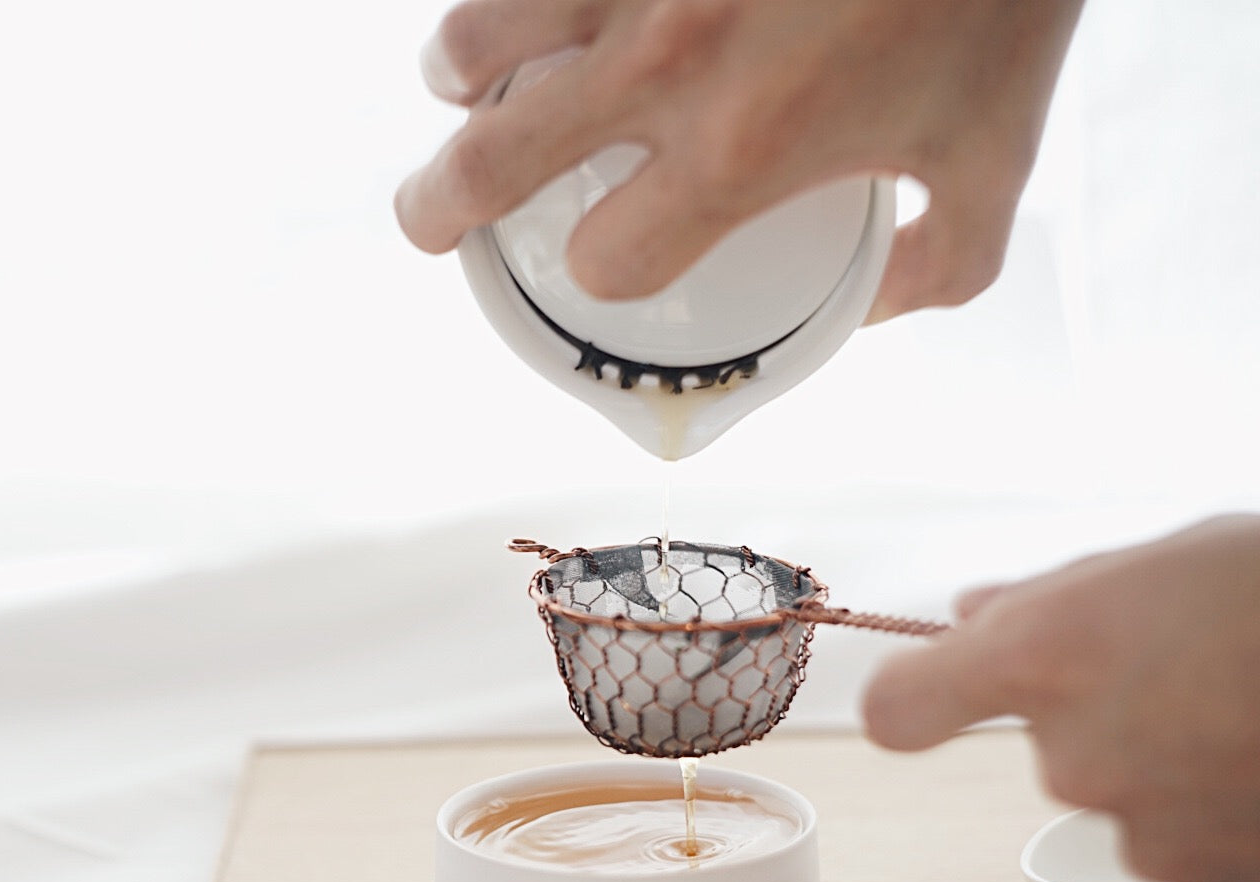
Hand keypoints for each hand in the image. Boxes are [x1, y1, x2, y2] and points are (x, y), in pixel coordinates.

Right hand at [395, 0, 1084, 321]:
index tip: (606, 259)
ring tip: (459, 82)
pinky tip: (521, 8)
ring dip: (455, 75)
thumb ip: (945, 261)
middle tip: (430, 219)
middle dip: (438, 209)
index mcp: (745, 148)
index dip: (601, 274)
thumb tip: (877, 306)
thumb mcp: (997, 150)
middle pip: (490, 167)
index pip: (611, 259)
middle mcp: (665, 65)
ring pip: (472, 40)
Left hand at [863, 515, 1259, 881]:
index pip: (903, 709)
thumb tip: (972, 613)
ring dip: (1180, 778)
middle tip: (1196, 679)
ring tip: (1252, 724)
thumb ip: (1050, 595)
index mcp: (1047, 658)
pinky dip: (1235, 830)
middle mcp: (1082, 759)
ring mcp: (1156, 838)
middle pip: (1052, 753)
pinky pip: (1205, 867)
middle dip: (1110, 721)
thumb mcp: (1161, 559)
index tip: (934, 692)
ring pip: (1135, 811)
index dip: (917, 700)